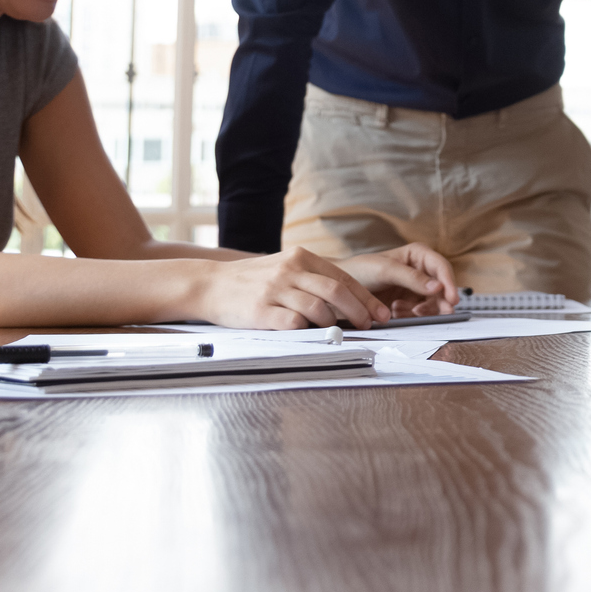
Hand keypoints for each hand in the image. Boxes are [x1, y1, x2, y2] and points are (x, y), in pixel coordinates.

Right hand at [197, 246, 390, 329]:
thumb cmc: (252, 280)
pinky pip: (294, 323)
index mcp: (300, 257)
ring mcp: (275, 290)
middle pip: (337, 292)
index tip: (380, 312)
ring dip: (335, 324)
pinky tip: (311, 334)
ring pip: (319, 309)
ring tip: (338, 332)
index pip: (343, 278)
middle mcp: (290, 270)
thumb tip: (349, 299)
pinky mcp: (261, 311)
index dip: (366, 297)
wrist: (210, 284)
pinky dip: (308, 331)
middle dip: (360, 311)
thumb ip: (312, 278)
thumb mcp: (284, 267)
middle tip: (371, 324)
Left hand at [339, 243, 459, 314]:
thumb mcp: (386, 270)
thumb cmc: (360, 271)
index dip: (449, 283)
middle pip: (441, 288)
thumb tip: (438, 287)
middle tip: (435, 313)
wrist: (338, 289)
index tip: (452, 299)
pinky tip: (395, 312)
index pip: (441, 267)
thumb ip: (412, 278)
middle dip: (438, 301)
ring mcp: (414, 289)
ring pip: (432, 303)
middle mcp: (419, 271)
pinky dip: (411, 316)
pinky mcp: (407, 304)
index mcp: (417, 255)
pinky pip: (419, 313)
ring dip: (422, 310)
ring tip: (402, 310)